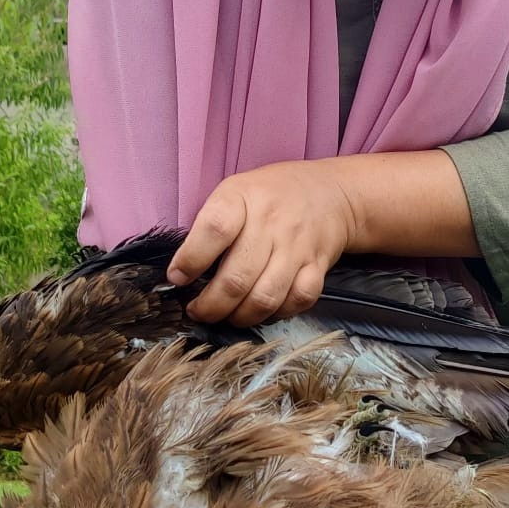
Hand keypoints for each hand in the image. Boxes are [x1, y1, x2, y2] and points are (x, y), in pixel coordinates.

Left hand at [168, 160, 359, 326]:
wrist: (332, 193)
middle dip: (210, 306)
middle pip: (237, 278)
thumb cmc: (271, 195)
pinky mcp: (318, 266)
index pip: (214, 230)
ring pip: (265, 298)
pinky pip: (296, 301)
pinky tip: (262, 310)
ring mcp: (297, 247)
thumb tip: (182, 272)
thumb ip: (210, 226)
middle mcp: (271, 222)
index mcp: (242, 197)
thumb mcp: (234, 191)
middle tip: (198, 311)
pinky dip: (276, 314)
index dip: (191, 260)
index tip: (177, 278)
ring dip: (239, 317)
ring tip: (226, 316)